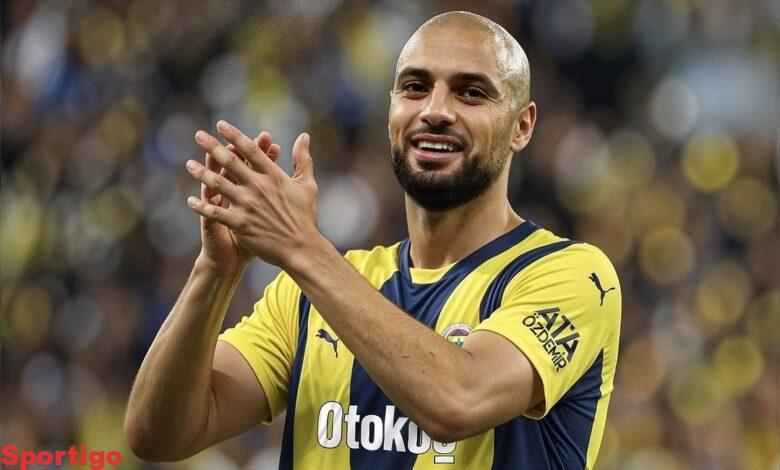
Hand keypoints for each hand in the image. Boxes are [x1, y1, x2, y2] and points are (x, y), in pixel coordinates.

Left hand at [186, 121, 318, 268]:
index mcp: (274, 176)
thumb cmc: (304, 217)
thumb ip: (303, 159)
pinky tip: (191, 201)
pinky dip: (202, 207)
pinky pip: (216, 213)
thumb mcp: (307, 185)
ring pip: (219, 184)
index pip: (251, 150)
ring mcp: (248, 205)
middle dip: (212, 146)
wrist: (301, 248)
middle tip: (198, 135)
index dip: (234, 135)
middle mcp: (259, 187)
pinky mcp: (241, 224)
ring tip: (189, 164)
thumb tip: (304, 136)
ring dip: (201, 173)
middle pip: (230, 161)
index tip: (220, 125)